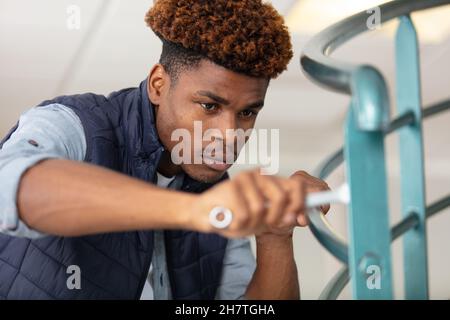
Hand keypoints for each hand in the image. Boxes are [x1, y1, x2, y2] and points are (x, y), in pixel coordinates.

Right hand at [187, 169, 329, 237]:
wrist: (204, 214)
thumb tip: (298, 217)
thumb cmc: (234, 217)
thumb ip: (281, 218)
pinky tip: (231, 219)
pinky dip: (238, 225)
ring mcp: (246, 178)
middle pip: (282, 197)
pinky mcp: (233, 185)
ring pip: (261, 209)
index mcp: (271, 182)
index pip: (296, 186)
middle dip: (277, 218)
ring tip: (242, 222)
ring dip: (252, 224)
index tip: (302, 219)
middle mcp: (260, 176)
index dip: (303, 202)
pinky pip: (244, 215)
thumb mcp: (263, 221)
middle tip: (267, 225)